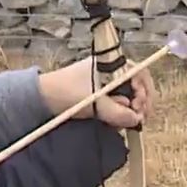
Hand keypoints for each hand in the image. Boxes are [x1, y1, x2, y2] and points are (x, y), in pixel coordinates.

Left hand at [39, 56, 154, 129]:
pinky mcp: (100, 94)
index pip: (140, 73)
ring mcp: (106, 82)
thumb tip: (136, 120)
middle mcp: (112, 70)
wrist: (41, 98)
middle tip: (138, 120)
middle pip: (137, 85)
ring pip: (128, 96)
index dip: (145, 92)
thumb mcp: (94, 103)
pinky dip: (120, 113)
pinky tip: (116, 123)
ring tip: (125, 123)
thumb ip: (117, 112)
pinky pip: (118, 102)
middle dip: (140, 103)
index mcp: (111, 63)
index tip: (140, 109)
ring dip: (130, 110)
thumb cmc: (65, 92)